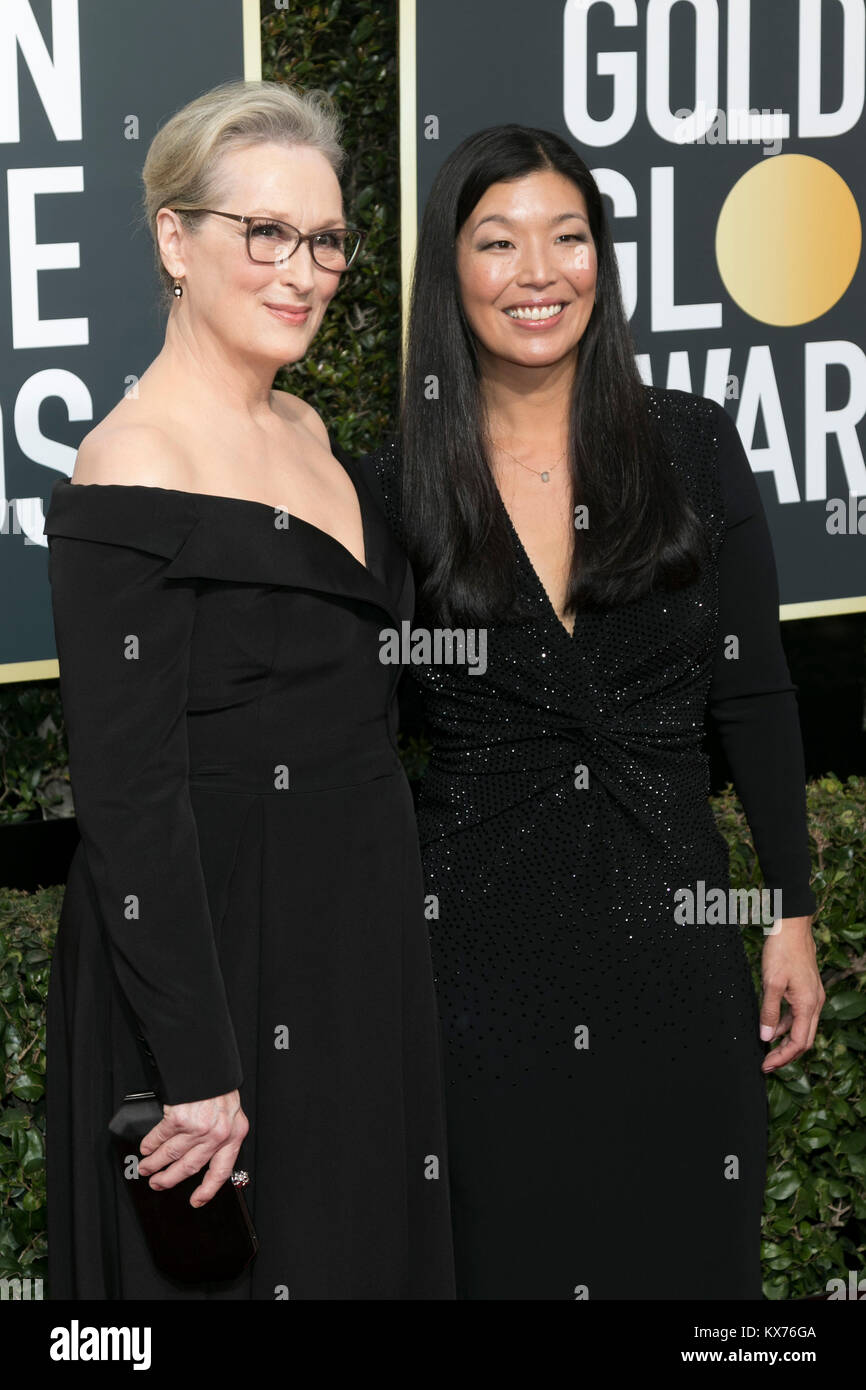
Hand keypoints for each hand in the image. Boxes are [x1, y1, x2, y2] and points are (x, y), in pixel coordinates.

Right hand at [136, 1090, 248, 1206]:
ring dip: (155, 1164)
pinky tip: (145, 1148)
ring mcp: (198, 1128)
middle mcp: (218, 1134)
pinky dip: (150, 1144)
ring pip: (172, 1155)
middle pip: (190, 1167)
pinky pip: (160, 1138)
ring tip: (147, 1168)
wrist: (208, 1062)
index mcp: (234, 1133)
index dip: (208, 1189)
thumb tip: (203, 1155)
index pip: (222, 1170)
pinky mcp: (180, 1119)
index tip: (197, 1200)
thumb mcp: (229, 1111)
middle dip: (171, 1179)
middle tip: (158, 1184)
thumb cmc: (218, 1085)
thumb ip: (220, 1134)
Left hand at [759, 916, 824, 1072]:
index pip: (799, 1043)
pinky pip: (799, 1015)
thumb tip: (767, 1037)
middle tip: (767, 1065)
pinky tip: (773, 1027)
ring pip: (802, 1028)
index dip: (782, 1058)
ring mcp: (813, 997)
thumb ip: (769, 1011)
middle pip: (804, 1041)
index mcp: (808, 1005)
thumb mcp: (771, 982)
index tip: (766, 1066)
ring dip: (786, 1041)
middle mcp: (815, 1004)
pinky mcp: (807, 990)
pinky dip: (787, 1025)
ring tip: (768, 1050)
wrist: (793, 926)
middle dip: (786, 1055)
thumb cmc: (782, 950)